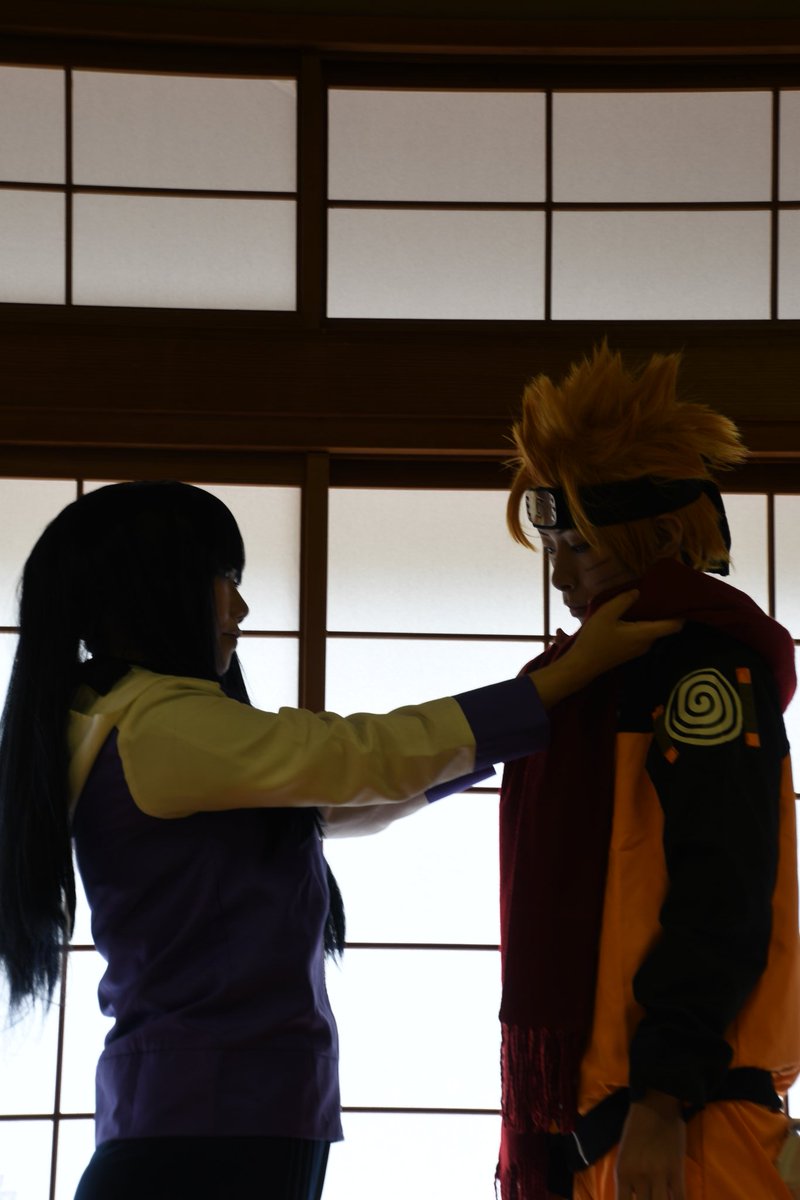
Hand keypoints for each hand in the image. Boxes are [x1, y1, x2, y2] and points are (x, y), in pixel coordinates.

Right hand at [530, 591, 682, 708]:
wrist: (582, 665)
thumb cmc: (594, 640)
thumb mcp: (606, 614)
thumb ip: (623, 601)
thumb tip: (638, 592)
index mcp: (645, 634)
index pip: (674, 626)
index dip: (682, 613)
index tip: (684, 599)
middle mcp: (647, 643)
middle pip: (665, 627)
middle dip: (667, 612)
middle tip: (665, 594)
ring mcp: (639, 649)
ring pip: (654, 630)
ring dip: (654, 617)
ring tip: (649, 600)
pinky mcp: (631, 651)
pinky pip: (645, 634)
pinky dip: (644, 624)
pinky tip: (634, 614)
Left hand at [616, 1092, 686, 1199]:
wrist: (655, 1104)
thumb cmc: (637, 1127)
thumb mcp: (625, 1154)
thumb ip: (629, 1179)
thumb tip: (634, 1198)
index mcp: (622, 1172)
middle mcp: (638, 1176)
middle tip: (652, 1198)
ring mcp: (658, 1174)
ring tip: (661, 1197)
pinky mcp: (676, 1170)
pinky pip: (679, 1198)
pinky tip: (677, 1199)